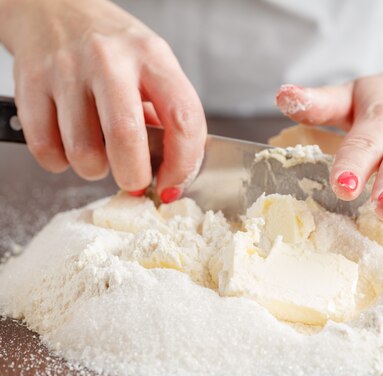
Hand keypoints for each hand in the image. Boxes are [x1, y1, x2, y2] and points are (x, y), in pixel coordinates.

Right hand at [0, 0, 205, 200]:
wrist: (54, 8)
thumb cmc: (113, 49)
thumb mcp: (152, 66)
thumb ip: (165, 114)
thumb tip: (171, 172)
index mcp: (152, 57)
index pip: (183, 119)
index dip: (182, 163)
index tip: (173, 182)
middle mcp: (110, 60)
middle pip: (127, 138)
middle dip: (134, 176)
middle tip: (134, 180)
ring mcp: (66, 70)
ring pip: (83, 152)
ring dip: (94, 169)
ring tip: (99, 153)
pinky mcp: (30, 83)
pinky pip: (45, 148)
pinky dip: (59, 160)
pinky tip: (68, 144)